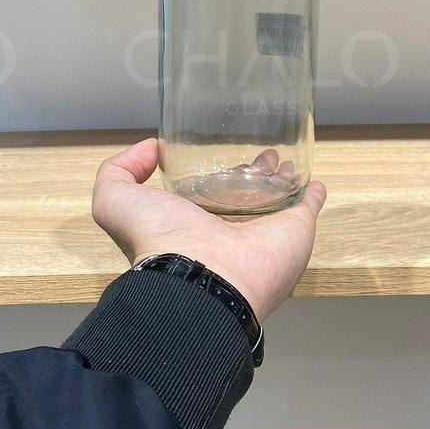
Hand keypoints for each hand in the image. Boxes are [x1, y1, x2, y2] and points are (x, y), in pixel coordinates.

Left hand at [92, 138, 326, 320]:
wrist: (201, 279)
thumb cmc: (158, 240)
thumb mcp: (115, 201)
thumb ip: (118, 171)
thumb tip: (150, 149)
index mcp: (192, 224)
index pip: (206, 193)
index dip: (212, 171)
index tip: (215, 150)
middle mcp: (229, 228)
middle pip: (244, 195)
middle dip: (250, 172)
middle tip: (257, 152)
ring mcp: (265, 229)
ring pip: (276, 197)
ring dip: (280, 177)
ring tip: (279, 157)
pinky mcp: (295, 228)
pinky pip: (308, 206)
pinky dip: (314, 193)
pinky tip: (314, 181)